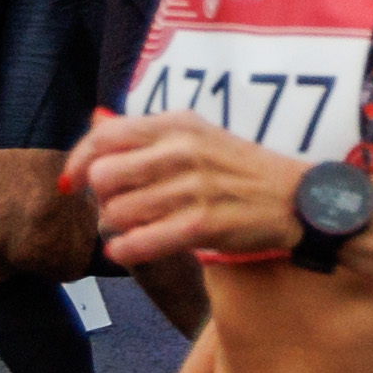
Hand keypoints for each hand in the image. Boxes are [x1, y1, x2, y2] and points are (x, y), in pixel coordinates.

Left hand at [63, 110, 304, 269]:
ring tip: (133, 229)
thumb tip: (96, 121)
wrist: (299, 199)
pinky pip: (139, 242)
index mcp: (178, 123)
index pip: (105, 136)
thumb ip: (146, 134)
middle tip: (117, 209)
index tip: (72, 184)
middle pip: (103, 177)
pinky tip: (128, 250)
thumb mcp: (198, 135)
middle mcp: (182, 150)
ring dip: (115, 228)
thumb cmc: (242, 171)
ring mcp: (193, 187)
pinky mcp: (203, 224)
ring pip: (117, 213)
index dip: (78, 161)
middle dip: (102, 199)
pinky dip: (124, 251)